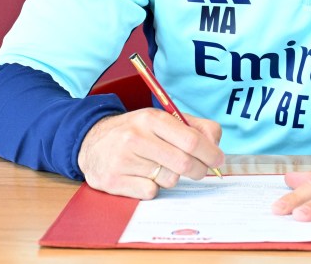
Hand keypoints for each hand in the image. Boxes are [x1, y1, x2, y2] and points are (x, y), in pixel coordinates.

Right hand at [77, 109, 222, 198]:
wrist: (92, 141)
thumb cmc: (136, 130)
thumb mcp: (162, 119)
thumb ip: (194, 127)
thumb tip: (215, 144)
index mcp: (152, 118)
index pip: (191, 140)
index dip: (210, 153)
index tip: (218, 159)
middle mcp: (136, 137)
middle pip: (183, 163)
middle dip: (199, 170)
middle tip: (201, 170)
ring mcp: (123, 160)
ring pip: (168, 179)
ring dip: (173, 177)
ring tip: (161, 166)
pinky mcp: (113, 181)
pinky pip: (150, 192)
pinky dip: (153, 187)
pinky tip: (144, 176)